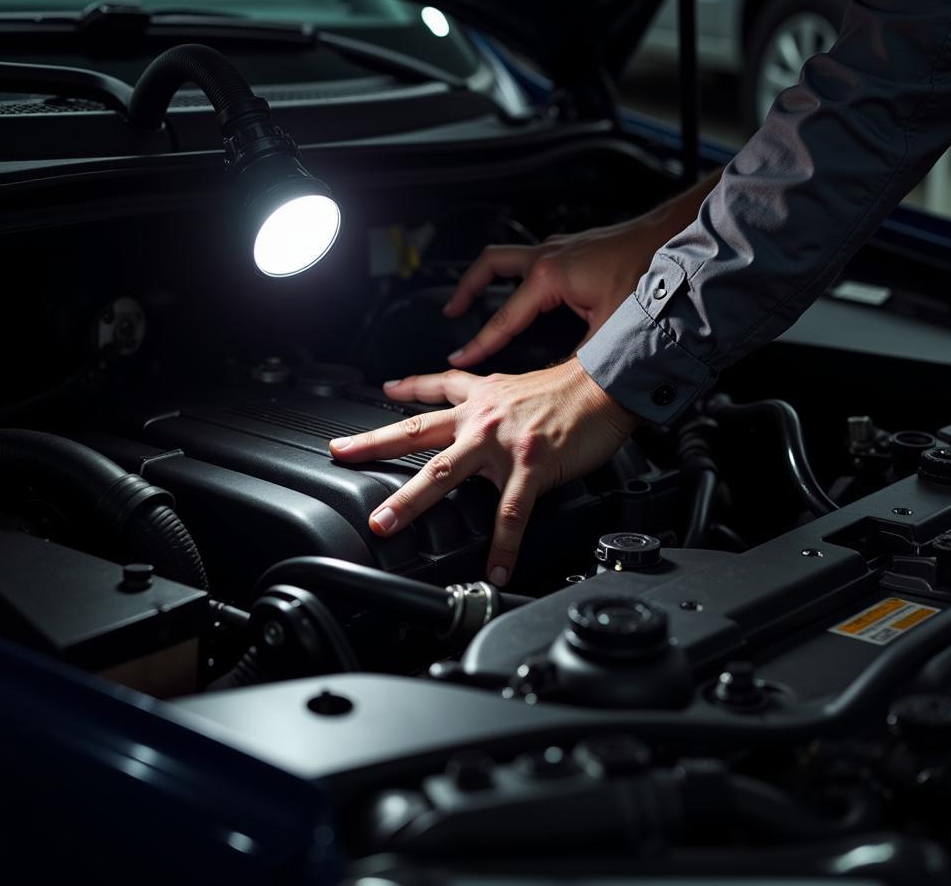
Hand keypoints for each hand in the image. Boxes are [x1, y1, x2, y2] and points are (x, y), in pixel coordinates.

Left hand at [328, 358, 637, 584]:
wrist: (609, 384)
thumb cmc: (573, 389)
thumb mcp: (523, 385)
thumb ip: (497, 404)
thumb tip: (486, 423)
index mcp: (482, 397)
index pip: (435, 390)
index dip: (405, 389)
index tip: (381, 392)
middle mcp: (482, 417)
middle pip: (417, 433)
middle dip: (374, 445)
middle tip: (341, 454)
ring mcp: (501, 443)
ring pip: (444, 474)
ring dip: (411, 502)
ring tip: (386, 525)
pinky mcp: (530, 465)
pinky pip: (509, 513)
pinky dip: (502, 545)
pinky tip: (494, 566)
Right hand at [442, 169, 720, 368]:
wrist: (676, 238)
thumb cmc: (650, 272)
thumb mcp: (612, 329)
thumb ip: (582, 359)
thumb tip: (563, 387)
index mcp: (550, 276)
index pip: (504, 316)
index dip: (480, 342)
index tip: (461, 358)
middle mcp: (549, 256)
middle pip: (490, 266)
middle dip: (466, 289)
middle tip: (452, 312)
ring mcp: (560, 249)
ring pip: (508, 258)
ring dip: (488, 278)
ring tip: (475, 298)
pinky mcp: (573, 248)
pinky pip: (531, 260)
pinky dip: (517, 276)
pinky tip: (525, 292)